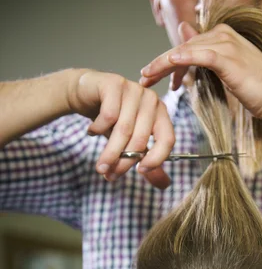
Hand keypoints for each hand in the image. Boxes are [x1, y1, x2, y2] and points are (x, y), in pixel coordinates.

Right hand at [67, 69, 174, 187]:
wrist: (86, 94)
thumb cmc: (112, 120)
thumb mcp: (130, 143)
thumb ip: (147, 162)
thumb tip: (164, 185)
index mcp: (161, 114)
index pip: (168, 139)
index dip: (156, 159)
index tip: (140, 172)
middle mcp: (151, 100)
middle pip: (141, 139)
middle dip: (124, 162)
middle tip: (110, 175)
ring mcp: (133, 89)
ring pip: (124, 129)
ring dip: (110, 153)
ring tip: (101, 166)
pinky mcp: (114, 83)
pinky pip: (108, 115)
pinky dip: (98, 128)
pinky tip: (92, 132)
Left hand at [139, 22, 261, 121]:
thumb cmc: (254, 90)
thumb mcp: (224, 74)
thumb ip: (204, 58)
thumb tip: (184, 39)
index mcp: (221, 37)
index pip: (186, 47)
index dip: (166, 62)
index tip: (150, 77)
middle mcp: (223, 35)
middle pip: (183, 48)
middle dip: (159, 64)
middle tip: (142, 78)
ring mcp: (227, 45)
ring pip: (187, 51)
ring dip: (164, 64)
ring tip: (147, 76)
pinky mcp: (229, 59)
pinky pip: (202, 56)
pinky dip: (184, 59)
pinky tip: (170, 63)